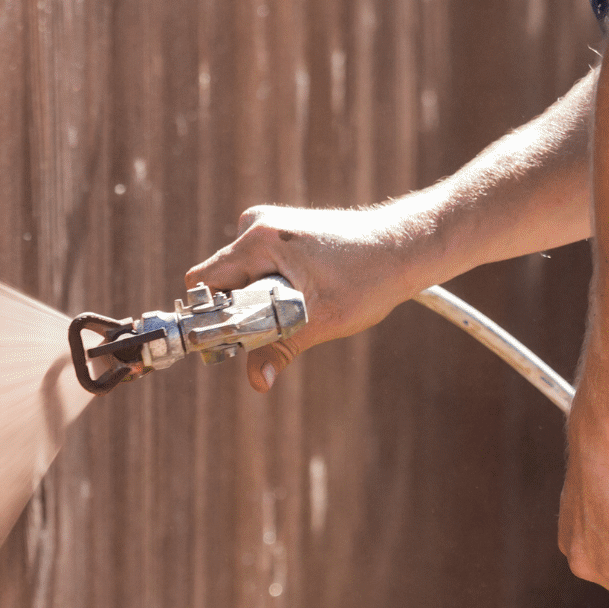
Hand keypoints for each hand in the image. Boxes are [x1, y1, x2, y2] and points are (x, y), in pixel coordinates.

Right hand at [184, 203, 443, 392]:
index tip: (230, 338)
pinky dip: (269, 288)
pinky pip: (255, 269)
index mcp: (258, 240)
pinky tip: (303, 293)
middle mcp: (256, 225)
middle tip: (276, 325)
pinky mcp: (279, 233)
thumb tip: (258, 382)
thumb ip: (281, 348)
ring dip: (256, 300)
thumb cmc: (368, 277)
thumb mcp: (322, 320)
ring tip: (300, 306)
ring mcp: (268, 226)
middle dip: (239, 310)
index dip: (210, 315)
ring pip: (238, 277)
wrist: (404, 247)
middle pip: (219, 281)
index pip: (203, 283)